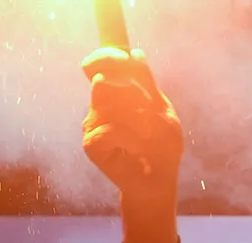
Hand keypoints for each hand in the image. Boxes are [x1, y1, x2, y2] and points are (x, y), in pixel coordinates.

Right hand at [81, 47, 183, 200]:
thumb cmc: (161, 147)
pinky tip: (139, 151)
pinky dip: (132, 140)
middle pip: (109, 81)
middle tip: (151, 116)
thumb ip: (147, 85)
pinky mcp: (90, 143)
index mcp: (116, 93)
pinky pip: (112, 130)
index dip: (105, 57)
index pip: (101, 64)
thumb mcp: (161, 111)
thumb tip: (135, 53)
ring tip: (149, 137)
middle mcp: (99, 104)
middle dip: (136, 95)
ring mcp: (91, 123)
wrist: (158, 181)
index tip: (121, 57)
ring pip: (111, 104)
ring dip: (139, 120)